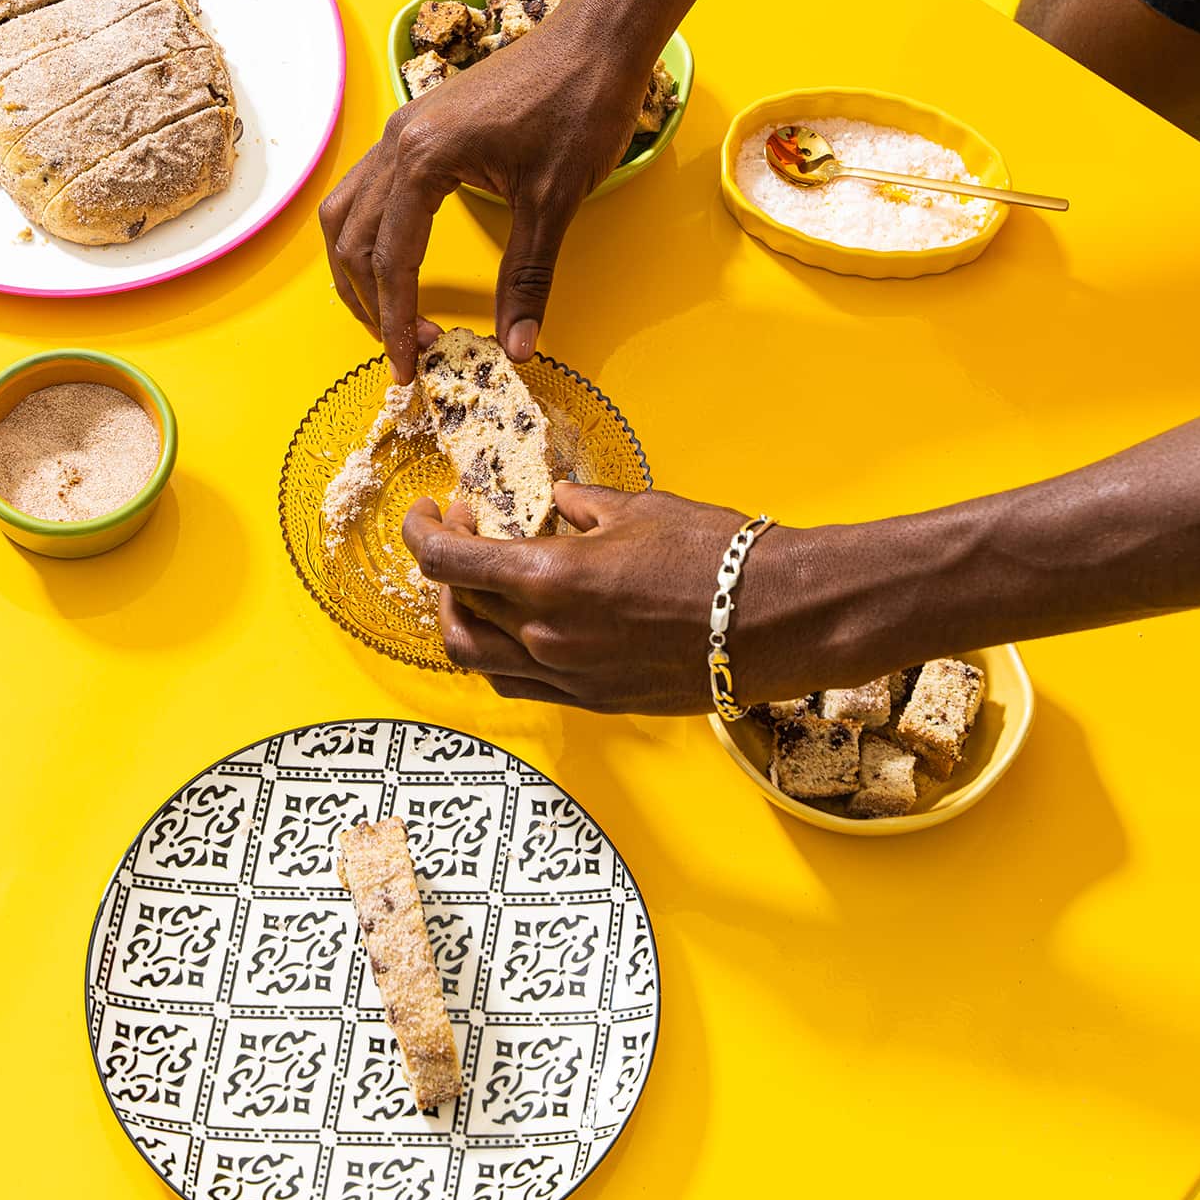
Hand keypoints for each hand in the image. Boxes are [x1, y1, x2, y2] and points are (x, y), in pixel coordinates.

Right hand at [319, 12, 645, 381]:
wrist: (596, 38)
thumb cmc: (579, 105)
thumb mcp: (554, 202)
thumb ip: (527, 278)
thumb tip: (516, 347)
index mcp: (423, 158)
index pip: (391, 260)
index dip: (396, 320)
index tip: (409, 365)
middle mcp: (398, 140)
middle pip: (352, 239)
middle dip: (370, 303)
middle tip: (404, 348)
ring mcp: (403, 127)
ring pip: (347, 210)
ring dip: (357, 267)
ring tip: (385, 313)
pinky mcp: (418, 123)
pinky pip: (367, 186)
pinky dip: (369, 230)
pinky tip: (392, 256)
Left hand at [402, 482, 764, 713]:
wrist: (777, 620)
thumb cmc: (716, 557)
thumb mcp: (638, 507)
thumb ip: (581, 504)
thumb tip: (556, 498)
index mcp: (550, 579)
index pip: (446, 563)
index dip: (421, 532)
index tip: (429, 511)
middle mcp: (547, 637)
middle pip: (454, 611)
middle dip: (446, 568)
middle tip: (469, 531)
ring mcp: (569, 677)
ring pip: (477, 658)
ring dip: (467, 616)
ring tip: (489, 582)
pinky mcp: (594, 700)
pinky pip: (519, 683)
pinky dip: (501, 652)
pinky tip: (524, 622)